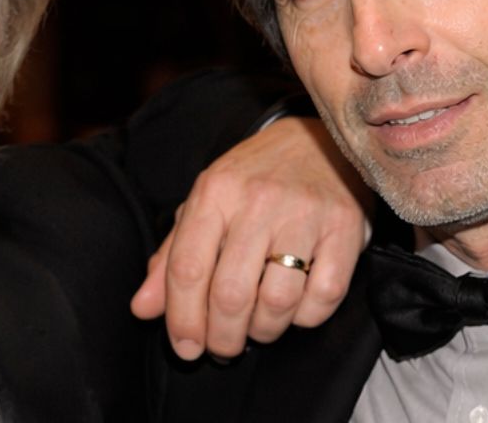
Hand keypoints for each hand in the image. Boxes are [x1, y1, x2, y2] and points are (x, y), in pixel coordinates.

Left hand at [130, 116, 372, 359]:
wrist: (319, 139)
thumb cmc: (253, 180)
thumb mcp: (205, 205)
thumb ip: (172, 258)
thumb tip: (142, 308)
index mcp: (214, 192)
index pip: (187, 269)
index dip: (182, 320)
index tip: (186, 348)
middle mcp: (258, 201)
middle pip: (230, 294)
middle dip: (222, 337)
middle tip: (223, 348)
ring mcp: (305, 214)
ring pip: (277, 302)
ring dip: (263, 331)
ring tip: (257, 328)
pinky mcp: (345, 229)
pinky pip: (323, 296)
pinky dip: (304, 317)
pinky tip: (294, 309)